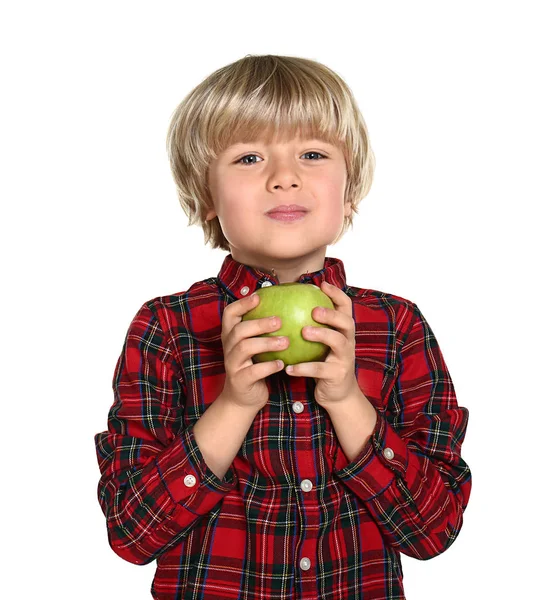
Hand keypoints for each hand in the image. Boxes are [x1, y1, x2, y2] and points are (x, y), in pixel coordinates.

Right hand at [220, 293, 287, 410]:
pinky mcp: (239, 381)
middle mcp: (228, 348)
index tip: (259, 297)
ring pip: (245, 348)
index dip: (242, 304)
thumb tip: (288, 308)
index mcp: (231, 336)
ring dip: (267, 343)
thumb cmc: (254, 367)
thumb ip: (264, 331)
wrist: (243, 398)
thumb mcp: (255, 347)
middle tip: (280, 321)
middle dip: (259, 323)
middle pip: (239, 330)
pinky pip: (254, 371)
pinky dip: (269, 367)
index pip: (229, 314)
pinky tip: (282, 364)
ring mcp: (232, 364)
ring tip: (286, 342)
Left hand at [285, 281, 359, 407]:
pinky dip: (304, 368)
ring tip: (303, 332)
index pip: (346, 307)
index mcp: (343, 331)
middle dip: (331, 314)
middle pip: (346, 322)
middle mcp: (348, 342)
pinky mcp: (338, 375)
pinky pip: (320, 370)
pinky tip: (289, 368)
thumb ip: (312, 325)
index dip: (337, 294)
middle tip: (314, 311)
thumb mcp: (322, 343)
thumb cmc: (324, 362)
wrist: (338, 394)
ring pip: (338, 342)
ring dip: (321, 335)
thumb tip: (287, 304)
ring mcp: (345, 358)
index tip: (322, 284)